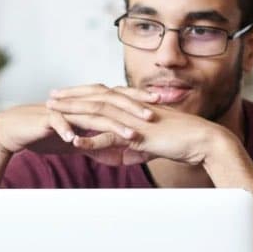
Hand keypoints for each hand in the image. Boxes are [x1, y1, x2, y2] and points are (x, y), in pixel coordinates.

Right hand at [0, 95, 154, 163]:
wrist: (15, 130)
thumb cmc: (46, 134)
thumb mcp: (77, 142)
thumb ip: (97, 145)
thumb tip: (118, 155)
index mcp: (88, 104)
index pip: (119, 99)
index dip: (140, 100)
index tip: (162, 104)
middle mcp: (79, 103)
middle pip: (111, 102)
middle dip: (133, 108)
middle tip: (154, 115)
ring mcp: (64, 110)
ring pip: (90, 114)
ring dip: (111, 124)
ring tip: (129, 135)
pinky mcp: (47, 119)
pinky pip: (60, 124)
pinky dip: (69, 131)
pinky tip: (77, 142)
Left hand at [46, 84, 227, 166]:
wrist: (203, 141)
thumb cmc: (182, 141)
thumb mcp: (152, 146)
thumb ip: (135, 149)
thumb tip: (125, 157)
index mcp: (134, 106)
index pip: (103, 95)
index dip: (82, 94)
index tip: (64, 94)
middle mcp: (131, 108)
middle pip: (95, 98)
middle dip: (71, 98)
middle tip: (50, 98)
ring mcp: (134, 120)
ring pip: (98, 113)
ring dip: (73, 113)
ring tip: (53, 114)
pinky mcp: (139, 135)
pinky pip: (111, 138)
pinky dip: (92, 141)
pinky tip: (75, 143)